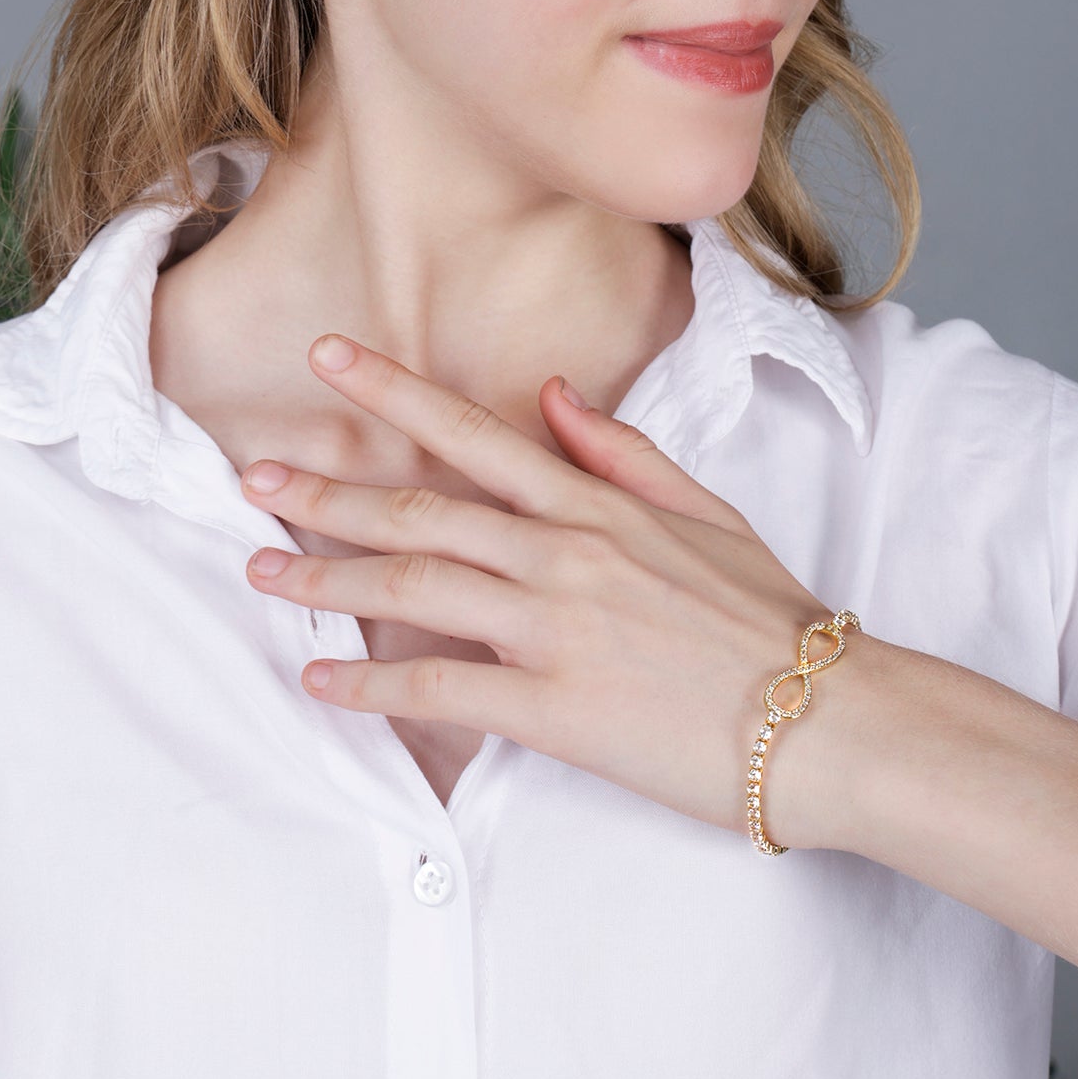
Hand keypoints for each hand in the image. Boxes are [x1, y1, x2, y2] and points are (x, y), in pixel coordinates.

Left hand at [239, 332, 845, 846]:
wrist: (824, 718)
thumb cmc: (771, 618)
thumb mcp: (707, 513)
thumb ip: (624, 452)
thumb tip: (557, 392)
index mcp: (598, 504)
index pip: (475, 433)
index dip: (393, 394)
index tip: (328, 360)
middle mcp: (564, 553)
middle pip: (420, 510)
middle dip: (327, 491)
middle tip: (253, 478)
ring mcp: (555, 628)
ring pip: (414, 587)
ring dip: (326, 576)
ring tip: (260, 569)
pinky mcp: (554, 708)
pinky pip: (440, 688)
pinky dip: (372, 685)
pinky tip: (322, 682)